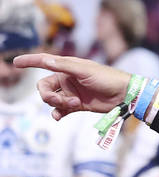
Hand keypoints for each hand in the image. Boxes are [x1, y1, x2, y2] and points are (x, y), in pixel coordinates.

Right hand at [13, 54, 131, 120]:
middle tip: (61, 101)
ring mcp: (71, 92)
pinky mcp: (77, 105)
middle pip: (44, 87)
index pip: (44, 62)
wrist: (124, 95)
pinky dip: (58, 113)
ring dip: (57, 104)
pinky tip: (59, 116)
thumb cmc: (107, 78)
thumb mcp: (85, 70)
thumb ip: (65, 66)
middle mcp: (67, 79)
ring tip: (73, 105)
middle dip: (48, 96)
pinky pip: (60, 110)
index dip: (30, 62)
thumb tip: (46, 60)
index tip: (16, 62)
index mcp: (68, 67)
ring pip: (51, 100)